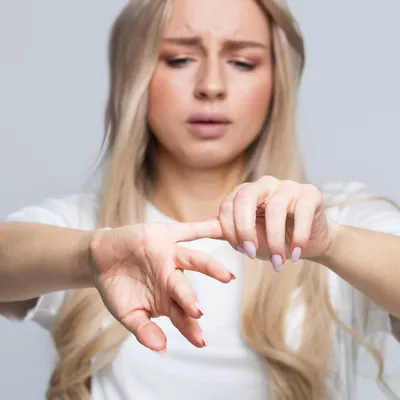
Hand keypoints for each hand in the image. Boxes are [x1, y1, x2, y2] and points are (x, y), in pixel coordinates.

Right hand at [88, 221, 234, 351]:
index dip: (190, 329)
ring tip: (227, 276)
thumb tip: (161, 347)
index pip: (181, 317)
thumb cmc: (116, 289)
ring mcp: (171, 256)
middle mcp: (172, 278)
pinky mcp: (166, 236)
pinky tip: (222, 226)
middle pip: (186, 290)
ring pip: (194, 260)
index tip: (200, 342)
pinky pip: (189, 230)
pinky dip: (206, 228)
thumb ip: (143, 329)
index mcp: (167, 300)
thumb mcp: (127, 313)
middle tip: (198, 313)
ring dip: (210, 267)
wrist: (100, 259)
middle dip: (191, 301)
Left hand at [218, 176, 337, 270]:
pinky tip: (295, 254)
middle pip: (246, 198)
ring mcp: (288, 186)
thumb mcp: (247, 237)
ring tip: (277, 262)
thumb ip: (225, 231)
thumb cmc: (274, 238)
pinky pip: (301, 213)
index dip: (230, 229)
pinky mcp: (310, 193)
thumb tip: (198, 227)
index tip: (241, 250)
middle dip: (245, 229)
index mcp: (246, 193)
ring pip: (274, 208)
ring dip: (274, 240)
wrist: (308, 243)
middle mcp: (264, 184)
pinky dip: (298, 237)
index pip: (228, 204)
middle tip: (250, 254)